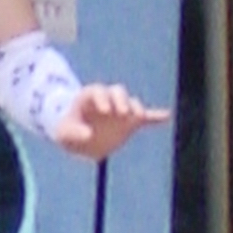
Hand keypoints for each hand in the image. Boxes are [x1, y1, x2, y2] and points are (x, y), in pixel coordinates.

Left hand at [53, 85, 169, 161]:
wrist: (80, 141)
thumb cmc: (69, 133)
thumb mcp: (65, 134)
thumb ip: (74, 133)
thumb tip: (88, 135)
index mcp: (89, 98)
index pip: (97, 91)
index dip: (102, 98)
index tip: (105, 111)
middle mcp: (108, 100)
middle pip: (117, 92)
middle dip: (121, 100)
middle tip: (123, 112)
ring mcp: (120, 110)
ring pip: (131, 103)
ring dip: (135, 109)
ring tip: (138, 118)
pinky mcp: (131, 122)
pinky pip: (147, 117)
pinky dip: (156, 117)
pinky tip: (167, 116)